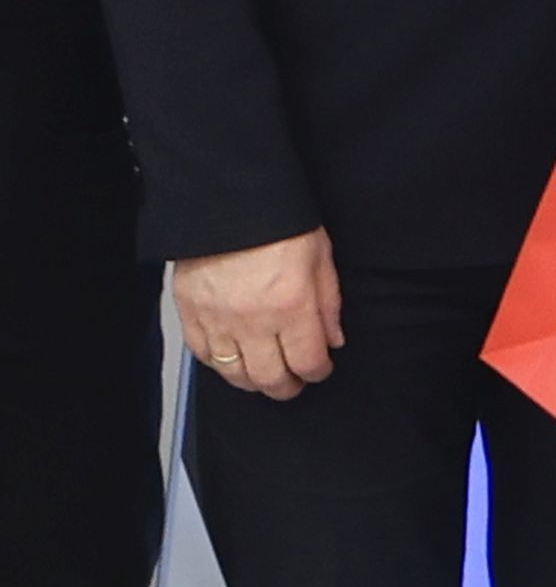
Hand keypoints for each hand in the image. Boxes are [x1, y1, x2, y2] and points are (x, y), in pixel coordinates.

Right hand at [174, 227, 343, 399]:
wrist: (231, 199)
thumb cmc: (279, 221)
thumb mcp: (320, 256)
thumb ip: (328, 303)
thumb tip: (333, 339)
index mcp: (291, 304)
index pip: (308, 362)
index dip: (318, 372)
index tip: (321, 369)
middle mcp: (254, 320)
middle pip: (270, 379)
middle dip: (287, 387)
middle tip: (294, 382)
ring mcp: (218, 320)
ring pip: (234, 374)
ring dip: (253, 382)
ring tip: (265, 375)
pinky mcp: (191, 313)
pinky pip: (204, 356)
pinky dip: (220, 364)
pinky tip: (233, 359)